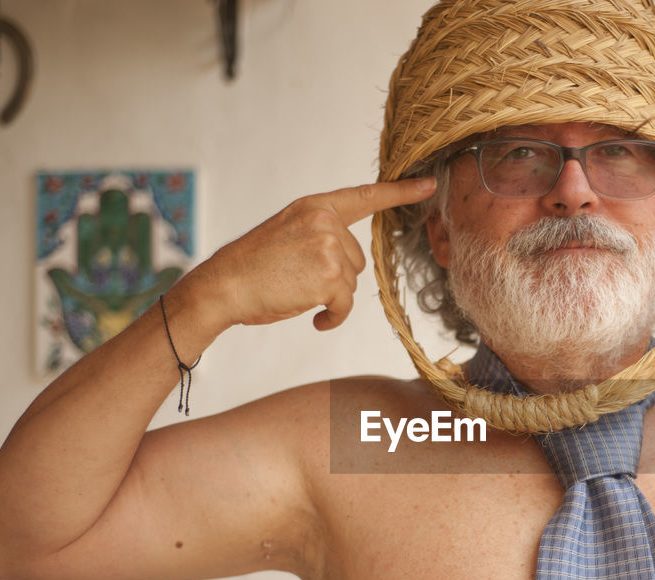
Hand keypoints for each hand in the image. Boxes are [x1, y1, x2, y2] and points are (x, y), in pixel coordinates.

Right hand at [188, 177, 435, 329]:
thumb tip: (349, 259)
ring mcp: (329, 246)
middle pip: (357, 259)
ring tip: (296, 293)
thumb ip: (319, 233)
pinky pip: (346, 305)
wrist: (224, 285)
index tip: (430, 184)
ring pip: (352, 283)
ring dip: (331, 297)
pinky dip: (332, 317)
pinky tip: (313, 318)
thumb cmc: (252, 267)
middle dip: (335, 277)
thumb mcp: (287, 233)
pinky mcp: (331, 276)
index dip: (401, 192)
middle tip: (297, 279)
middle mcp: (325, 221)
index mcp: (315, 206)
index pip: (365, 196)